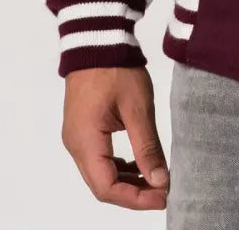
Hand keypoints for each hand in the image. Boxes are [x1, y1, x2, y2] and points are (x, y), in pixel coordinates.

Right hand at [60, 66, 169, 209]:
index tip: (162, 197)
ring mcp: (77, 137)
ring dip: (126, 180)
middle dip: (133, 193)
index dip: (136, 198)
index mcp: (85, 142)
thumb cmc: (116, 70)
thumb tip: (160, 180)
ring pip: (100, 173)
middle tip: (162, 192)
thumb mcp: (138, 108)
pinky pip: (98, 158)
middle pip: (101, 185)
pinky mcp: (82, 129)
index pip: (107, 188)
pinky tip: (139, 161)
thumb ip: (148, 147)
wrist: (98, 40)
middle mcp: (76, 145)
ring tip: (155, 178)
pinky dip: (118, 166)